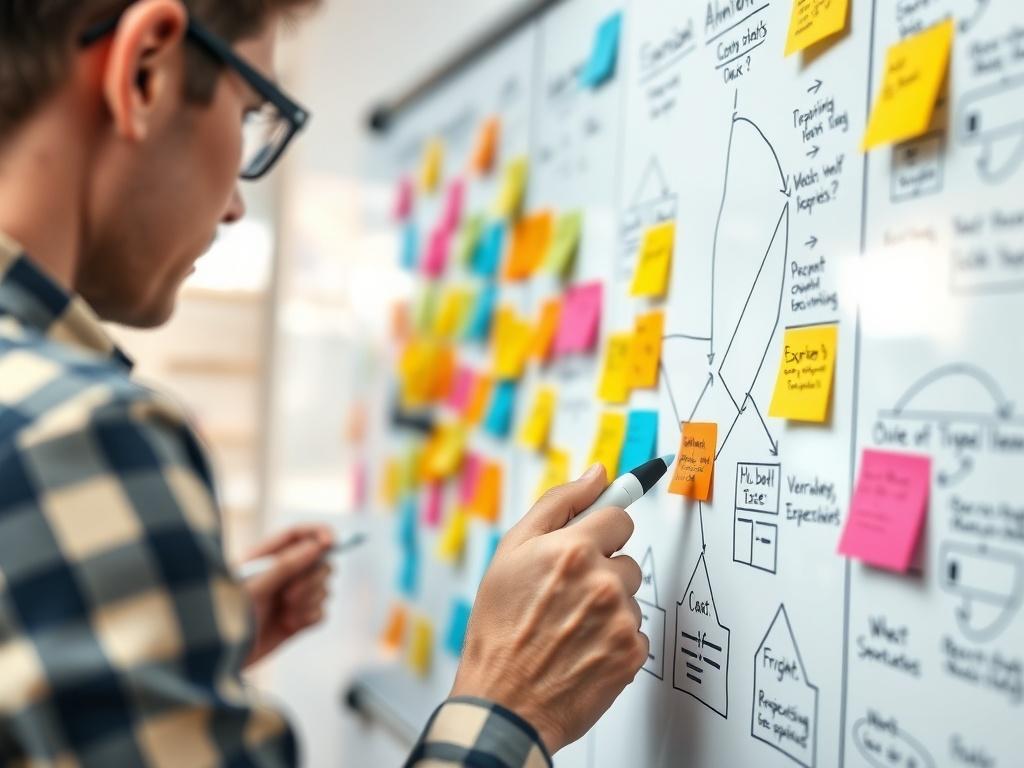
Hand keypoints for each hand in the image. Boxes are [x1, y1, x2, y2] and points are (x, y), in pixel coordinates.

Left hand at [241, 524, 333, 666]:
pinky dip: (309, 617)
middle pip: (319, 561)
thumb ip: (284, 566)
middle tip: (288, 596)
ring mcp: (291, 597)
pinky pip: (321, 612)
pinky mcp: (298, 620)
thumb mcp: (254, 588)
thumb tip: (315, 547)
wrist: (221, 660)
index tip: (330, 542)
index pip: (298, 535)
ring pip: (324, 587)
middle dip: (311, 579)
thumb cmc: (228, 619)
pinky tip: (289, 626)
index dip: (318, 533)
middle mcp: (282, 574)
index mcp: (266, 558)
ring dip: (309, 601)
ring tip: (284, 614)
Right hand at [451, 464, 645, 753]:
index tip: (594, 542)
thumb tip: (596, 474)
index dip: (600, 533)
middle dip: (602, 572)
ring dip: (608, 608)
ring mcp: (620, 620)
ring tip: (569, 628)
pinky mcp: (631, 654)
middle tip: (565, 597)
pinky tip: (582, 650)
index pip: (619, 518)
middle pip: (626, 560)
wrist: (503, 702)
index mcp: (573, 550)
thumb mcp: (510, 553)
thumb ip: (559, 504)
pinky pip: (635, 631)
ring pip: (630, 598)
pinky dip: (613, 639)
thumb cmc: (499, 628)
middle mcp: (602, 582)